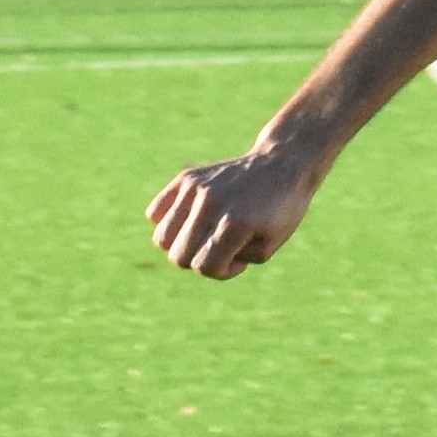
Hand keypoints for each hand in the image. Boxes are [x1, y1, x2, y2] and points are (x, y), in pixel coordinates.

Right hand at [149, 144, 329, 279]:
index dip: (221, 272)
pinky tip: (191, 220)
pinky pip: (155, 211)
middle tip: (221, 248)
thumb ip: (233, 261)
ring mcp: (195, 189)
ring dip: (181, 245)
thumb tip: (199, 257)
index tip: (239, 259)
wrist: (282, 165)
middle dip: (199, 262)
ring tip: (204, 235)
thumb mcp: (268, 246)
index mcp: (235, 224)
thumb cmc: (281, 210)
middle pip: (179, 256)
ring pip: (162, 237)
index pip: (205, 267)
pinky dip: (167, 222)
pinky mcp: (187, 177)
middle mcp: (211, 205)